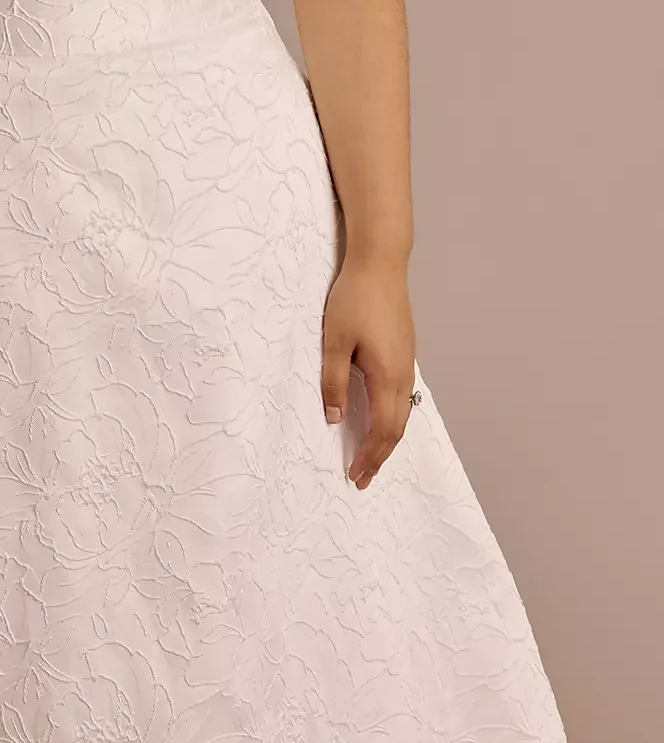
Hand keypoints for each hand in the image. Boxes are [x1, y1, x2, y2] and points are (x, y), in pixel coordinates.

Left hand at [321, 253, 417, 489]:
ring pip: (403, 414)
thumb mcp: (334, 341)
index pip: (382, 430)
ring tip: (371, 456)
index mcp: (387, 376)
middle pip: (397, 428)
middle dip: (380, 456)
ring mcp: (408, 363)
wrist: (381, 264)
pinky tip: (381, 419)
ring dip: (388, 439)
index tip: (355, 476)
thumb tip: (335, 419)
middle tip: (363, 478)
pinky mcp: (405, 353)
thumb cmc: (355, 299)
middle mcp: (404, 375)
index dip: (369, 456)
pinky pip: (403, 397)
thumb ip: (334, 382)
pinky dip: (392, 418)